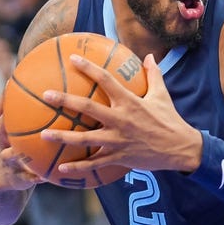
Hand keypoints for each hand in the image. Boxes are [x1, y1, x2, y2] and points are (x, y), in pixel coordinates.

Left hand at [42, 54, 202, 174]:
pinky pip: (94, 163)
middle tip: (46, 95)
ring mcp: (118, 140)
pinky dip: (78, 167)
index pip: (106, 80)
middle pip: (88, 108)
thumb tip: (148, 57)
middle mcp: (121, 120)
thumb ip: (153, 75)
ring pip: (85, 139)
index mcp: (130, 102)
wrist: (180, 148)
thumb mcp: (162, 95)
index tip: (73, 59)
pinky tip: (61, 168)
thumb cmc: (170, 120)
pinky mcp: (118, 157)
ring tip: (43, 134)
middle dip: (65, 101)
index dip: (89, 68)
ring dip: (63, 136)